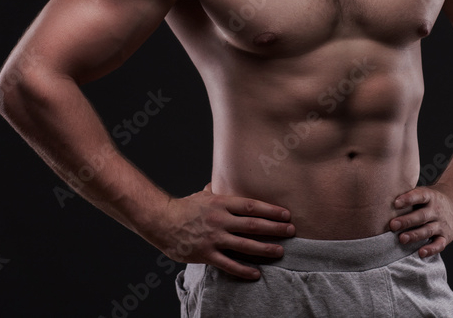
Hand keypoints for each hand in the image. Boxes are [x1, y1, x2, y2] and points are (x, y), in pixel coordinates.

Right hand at [153, 183, 294, 279]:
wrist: (160, 221)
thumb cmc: (184, 207)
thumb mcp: (203, 194)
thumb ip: (219, 190)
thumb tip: (225, 180)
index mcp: (221, 203)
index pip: (251, 206)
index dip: (271, 210)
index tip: (286, 214)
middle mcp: (220, 220)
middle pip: (253, 225)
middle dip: (275, 228)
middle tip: (291, 231)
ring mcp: (213, 238)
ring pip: (244, 245)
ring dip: (265, 249)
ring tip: (280, 251)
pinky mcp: (205, 254)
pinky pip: (228, 264)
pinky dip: (243, 270)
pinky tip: (256, 273)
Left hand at [388, 184, 452, 257]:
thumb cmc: (430, 199)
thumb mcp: (423, 192)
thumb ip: (408, 197)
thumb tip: (381, 199)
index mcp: (430, 196)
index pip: (419, 196)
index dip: (408, 199)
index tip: (395, 203)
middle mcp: (436, 210)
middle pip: (422, 215)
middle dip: (407, 221)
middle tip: (392, 225)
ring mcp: (442, 223)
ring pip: (428, 230)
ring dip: (415, 235)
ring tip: (401, 239)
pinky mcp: (446, 236)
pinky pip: (439, 244)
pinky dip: (431, 249)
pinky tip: (420, 252)